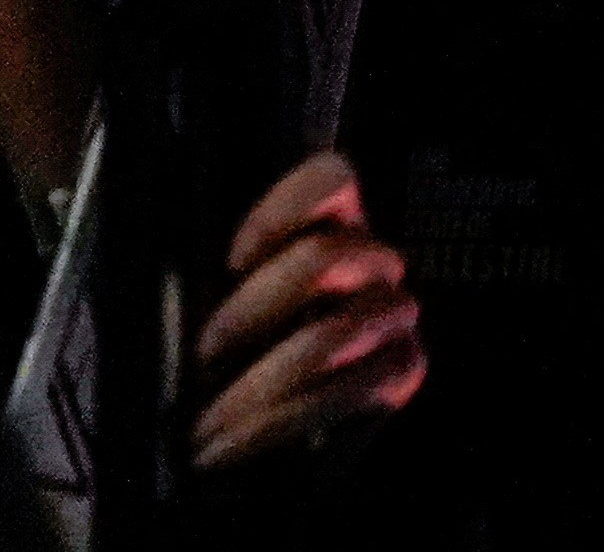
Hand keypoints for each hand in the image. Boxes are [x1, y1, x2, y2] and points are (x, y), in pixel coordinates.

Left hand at [189, 148, 422, 465]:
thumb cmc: (218, 372)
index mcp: (321, 231)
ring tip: (209, 422)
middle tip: (204, 354)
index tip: (233, 261)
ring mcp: (390, 314)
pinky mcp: (401, 369)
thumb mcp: (200, 316)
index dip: (282, 211)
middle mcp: (365, 264)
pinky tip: (239, 443)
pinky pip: (361, 384)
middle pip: (328, 254)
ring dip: (266, 380)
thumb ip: (200, 285)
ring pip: (343, 326)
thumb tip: (173, 275)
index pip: (331, 180)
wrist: (238, 450)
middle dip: (254, 308)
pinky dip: (288, 419)